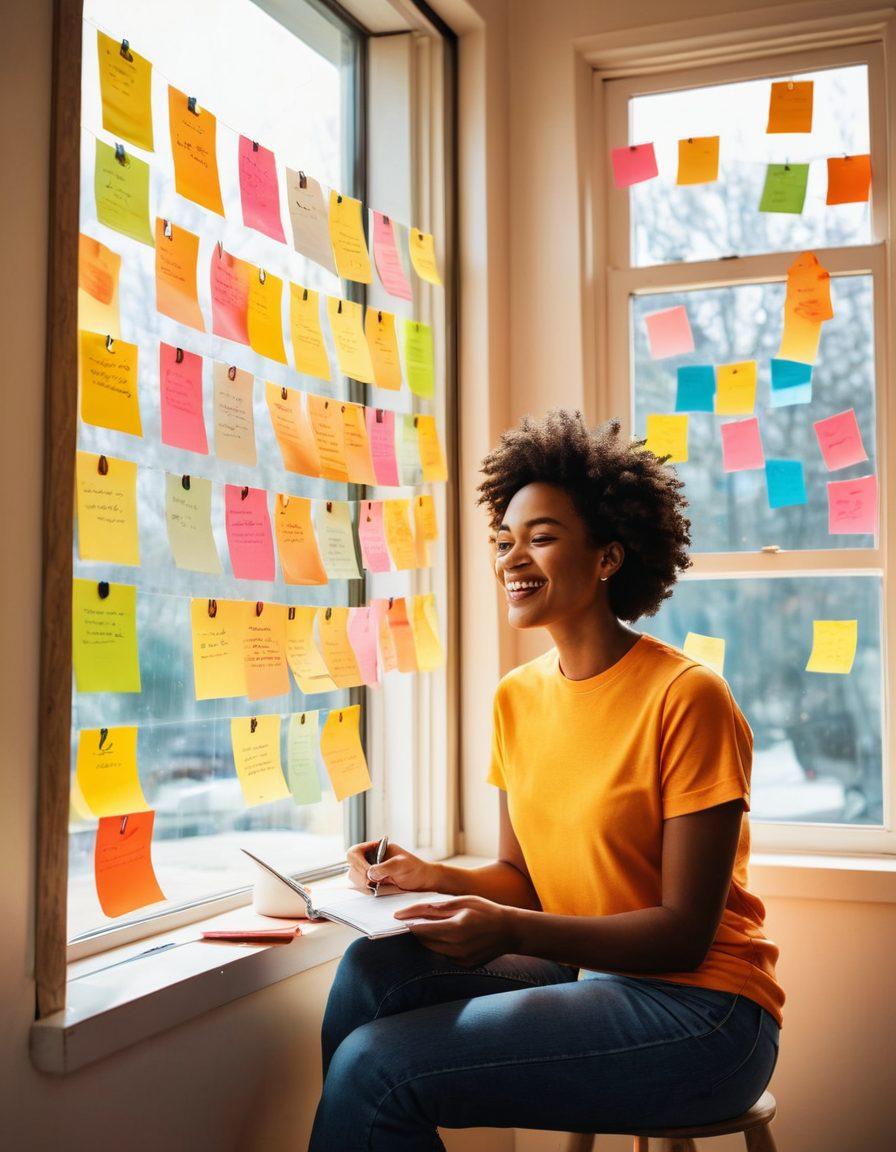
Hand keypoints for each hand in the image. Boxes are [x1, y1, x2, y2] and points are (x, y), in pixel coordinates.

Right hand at [345, 839, 437, 893]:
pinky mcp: (372, 884)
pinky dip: (365, 890)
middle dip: (360, 875)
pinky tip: (375, 891)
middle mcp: (371, 859)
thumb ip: (385, 867)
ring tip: (376, 887)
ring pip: (354, 878)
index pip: (355, 852)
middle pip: (351, 866)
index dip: (358, 862)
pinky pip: (361, 888)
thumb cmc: (415, 869)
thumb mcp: (401, 864)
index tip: (368, 871)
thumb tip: (369, 873)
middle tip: (373, 883)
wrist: (423, 882)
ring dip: (362, 884)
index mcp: (376, 849)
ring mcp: (370, 872)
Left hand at [393, 895, 519, 966]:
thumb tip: (417, 910)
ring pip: (433, 949)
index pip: (423, 928)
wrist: (510, 931)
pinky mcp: (464, 964)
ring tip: (425, 926)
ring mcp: (461, 959)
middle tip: (409, 919)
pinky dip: (440, 945)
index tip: (397, 916)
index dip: (408, 921)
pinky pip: (445, 955)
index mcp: (456, 929)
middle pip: (425, 940)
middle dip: (416, 930)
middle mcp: (457, 947)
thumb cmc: (487, 911)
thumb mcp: (464, 901)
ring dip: (426, 938)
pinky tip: (444, 935)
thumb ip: (439, 907)